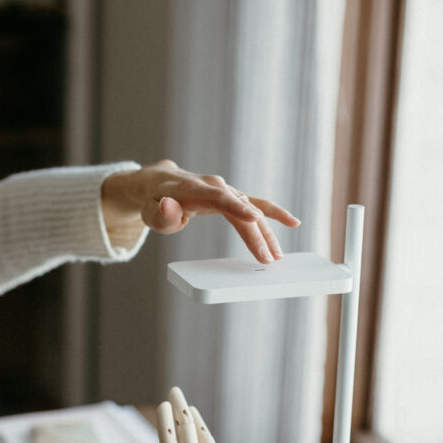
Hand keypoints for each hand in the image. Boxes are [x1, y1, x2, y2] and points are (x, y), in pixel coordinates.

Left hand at [101, 160, 300, 263]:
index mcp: (193, 188)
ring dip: (267, 231)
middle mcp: (214, 185)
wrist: (158, 183)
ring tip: (279, 254)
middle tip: (268, 258)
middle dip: (256, 233)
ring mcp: (225, 190)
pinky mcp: (232, 197)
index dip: (237, 207)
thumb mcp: (150, 211)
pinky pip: (255, 203)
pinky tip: (292, 223)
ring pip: (251, 208)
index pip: (218, 197)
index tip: (254, 219)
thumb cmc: (153, 201)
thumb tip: (170, 207)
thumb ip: (161, 214)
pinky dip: (273, 213)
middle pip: (240, 208)